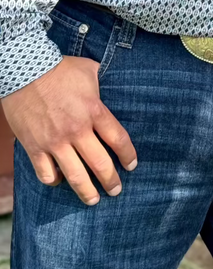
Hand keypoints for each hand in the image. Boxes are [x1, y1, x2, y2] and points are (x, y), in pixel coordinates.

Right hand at [1, 56, 136, 204]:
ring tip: (93, 200)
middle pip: (100, 164)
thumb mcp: (89, 70)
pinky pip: (46, 173)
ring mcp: (55, 142)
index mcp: (94, 111)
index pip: (118, 139)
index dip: (128, 155)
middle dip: (111, 181)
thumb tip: (115, 83)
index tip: (132, 165)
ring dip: (86, 191)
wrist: (25, 70)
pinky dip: (54, 181)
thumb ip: (103, 82)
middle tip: (116, 191)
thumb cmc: (60, 68)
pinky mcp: (35, 147)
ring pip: (75, 176)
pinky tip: (60, 181)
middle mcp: (77, 130)